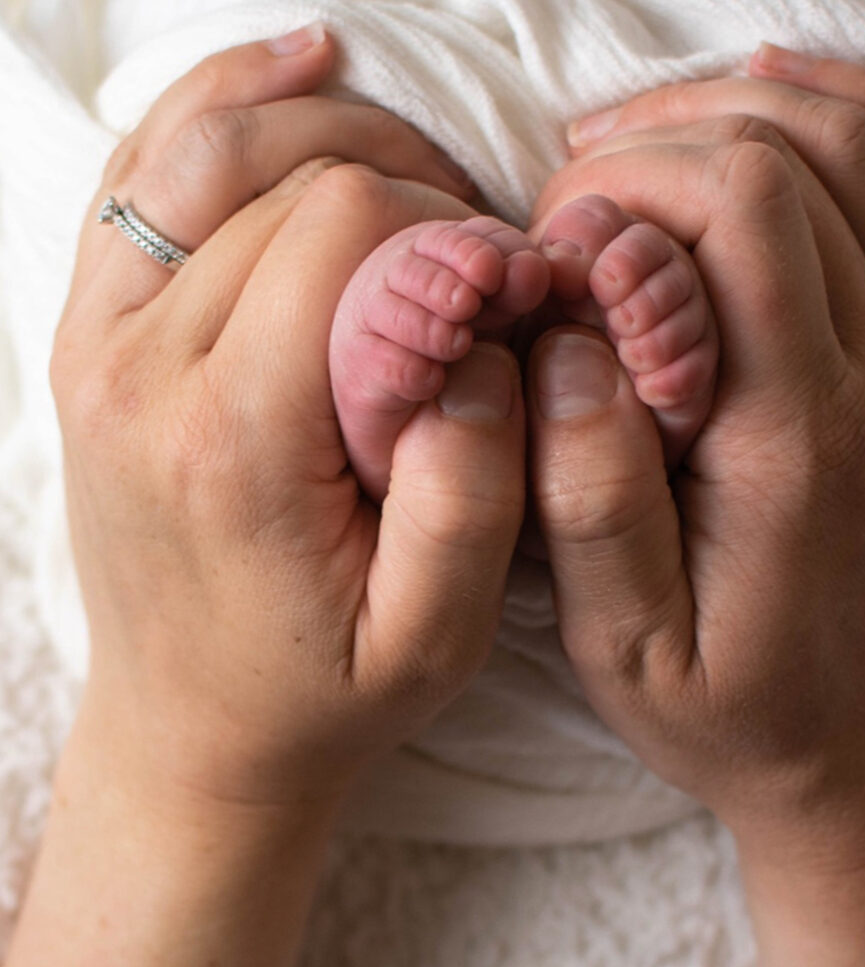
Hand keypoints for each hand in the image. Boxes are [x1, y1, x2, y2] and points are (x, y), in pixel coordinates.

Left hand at [52, 32, 522, 809]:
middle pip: (284, 179)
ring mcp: (96, 347)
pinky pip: (140, 178)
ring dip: (324, 128)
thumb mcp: (431, 639)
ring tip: (416, 170)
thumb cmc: (318, 692)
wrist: (193, 733)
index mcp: (231, 440)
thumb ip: (473, 494)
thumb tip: (479, 348)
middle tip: (476, 251)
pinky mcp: (91, 341)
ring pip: (204, 149)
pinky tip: (293, 71)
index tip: (508, 283)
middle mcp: (138, 373)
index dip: (450, 231)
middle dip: (407, 184)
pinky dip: (218, 106)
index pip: (347, 233)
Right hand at [527, 51, 864, 855]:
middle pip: (791, 158)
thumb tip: (563, 350)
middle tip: (573, 196)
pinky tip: (771, 108)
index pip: (737, 211)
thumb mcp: (629, 644)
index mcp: (799, 435)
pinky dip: (847, 121)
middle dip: (660, 142)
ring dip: (739, 114)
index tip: (553, 243)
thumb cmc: (743, 711)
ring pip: (862, 147)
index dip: (626, 186)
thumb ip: (589, 496)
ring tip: (637, 144)